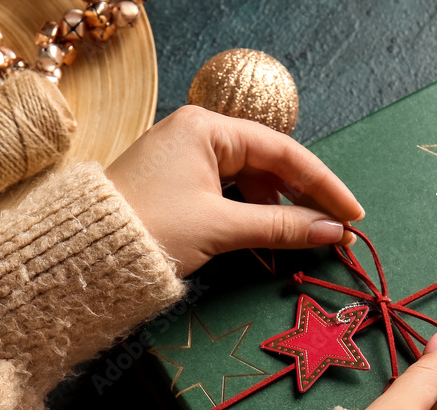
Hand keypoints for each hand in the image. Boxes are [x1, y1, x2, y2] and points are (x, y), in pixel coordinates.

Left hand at [106, 106, 364, 276]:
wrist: (84, 256)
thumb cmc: (150, 231)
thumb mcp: (221, 228)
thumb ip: (281, 227)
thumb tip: (333, 231)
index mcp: (206, 127)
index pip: (282, 151)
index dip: (323, 184)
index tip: (352, 213)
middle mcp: (196, 133)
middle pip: (267, 164)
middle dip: (302, 199)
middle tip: (334, 231)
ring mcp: (184, 158)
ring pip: (248, 182)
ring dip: (276, 211)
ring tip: (302, 240)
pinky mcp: (175, 183)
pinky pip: (226, 193)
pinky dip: (249, 216)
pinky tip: (267, 237)